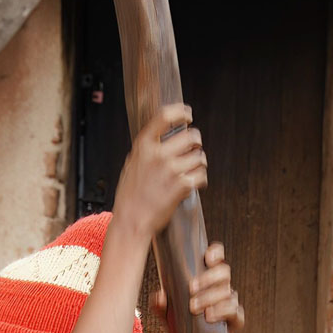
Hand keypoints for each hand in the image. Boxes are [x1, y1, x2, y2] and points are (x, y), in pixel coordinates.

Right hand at [112, 103, 206, 242]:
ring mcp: (171, 169)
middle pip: (191, 136)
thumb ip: (147, 148)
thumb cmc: (130, 195)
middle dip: (196, 141)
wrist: (132, 220)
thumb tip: (162, 135)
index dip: (180, 112)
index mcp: (144, 144)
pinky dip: (201, 179)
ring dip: (200, 162)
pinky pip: (202, 175)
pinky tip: (194, 182)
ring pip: (200, 156)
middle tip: (194, 147)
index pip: (165, 116)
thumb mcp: (133, 162)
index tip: (187, 115)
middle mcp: (158, 154)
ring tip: (192, 169)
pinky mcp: (182, 186)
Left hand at [151, 242, 243, 332]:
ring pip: (227, 292)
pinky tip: (209, 317)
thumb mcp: (166, 312)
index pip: (217, 257)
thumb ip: (159, 304)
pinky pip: (235, 311)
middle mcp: (222, 286)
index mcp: (208, 276)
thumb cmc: (181, 323)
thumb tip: (160, 296)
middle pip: (224, 272)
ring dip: (211, 297)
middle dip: (208, 278)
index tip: (207, 258)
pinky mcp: (236, 319)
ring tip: (194, 308)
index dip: (216, 253)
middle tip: (191, 288)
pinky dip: (222, 312)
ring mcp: (230, 302)